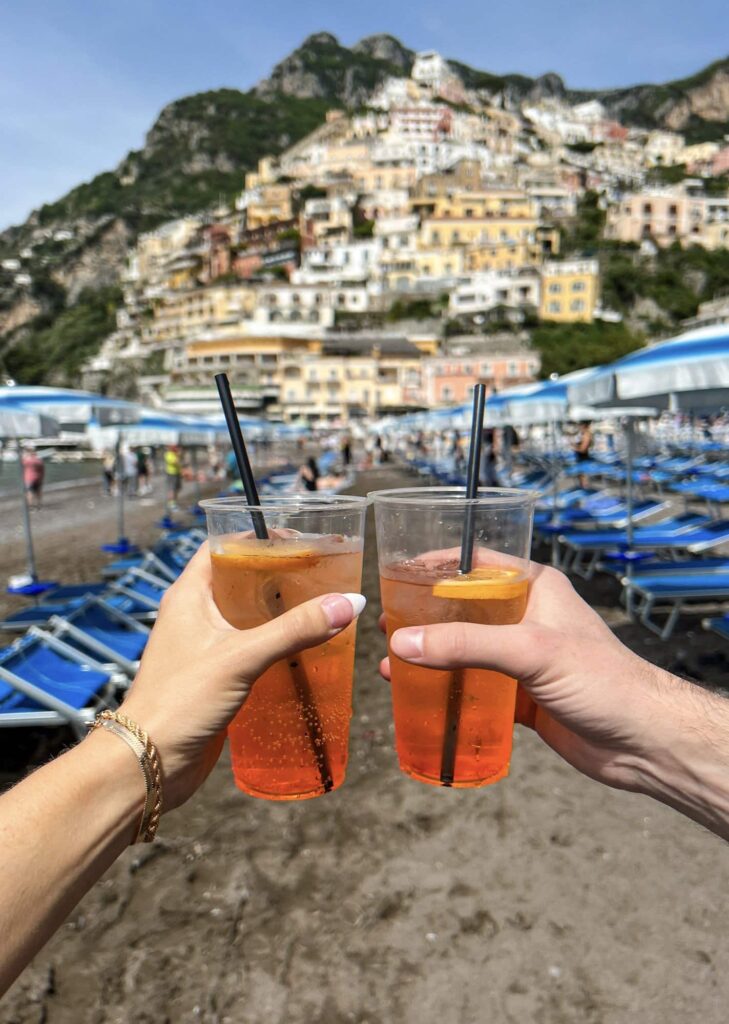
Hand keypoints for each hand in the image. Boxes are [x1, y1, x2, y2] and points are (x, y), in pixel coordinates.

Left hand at [121, 542, 363, 810]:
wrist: (149, 763)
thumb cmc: (178, 701)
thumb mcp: (241, 657)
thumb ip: (295, 629)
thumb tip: (347, 602)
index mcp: (189, 595)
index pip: (223, 547)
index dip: (258, 538)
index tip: (299, 538)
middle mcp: (195, 615)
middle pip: (242, 580)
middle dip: (280, 575)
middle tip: (322, 573)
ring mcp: (205, 647)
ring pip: (250, 617)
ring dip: (282, 613)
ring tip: (322, 608)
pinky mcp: (217, 677)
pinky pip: (252, 650)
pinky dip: (278, 646)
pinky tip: (308, 652)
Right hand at [380, 562, 672, 792]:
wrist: (644, 742)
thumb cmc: (603, 681)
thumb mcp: (530, 651)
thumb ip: (465, 644)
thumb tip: (402, 643)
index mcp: (536, 588)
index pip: (476, 564)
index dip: (436, 566)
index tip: (398, 574)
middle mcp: (528, 618)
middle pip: (464, 609)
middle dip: (425, 618)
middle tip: (387, 626)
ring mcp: (524, 659)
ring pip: (466, 651)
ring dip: (432, 658)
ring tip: (392, 666)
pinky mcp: (522, 696)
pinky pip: (476, 687)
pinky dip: (449, 692)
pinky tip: (421, 698)